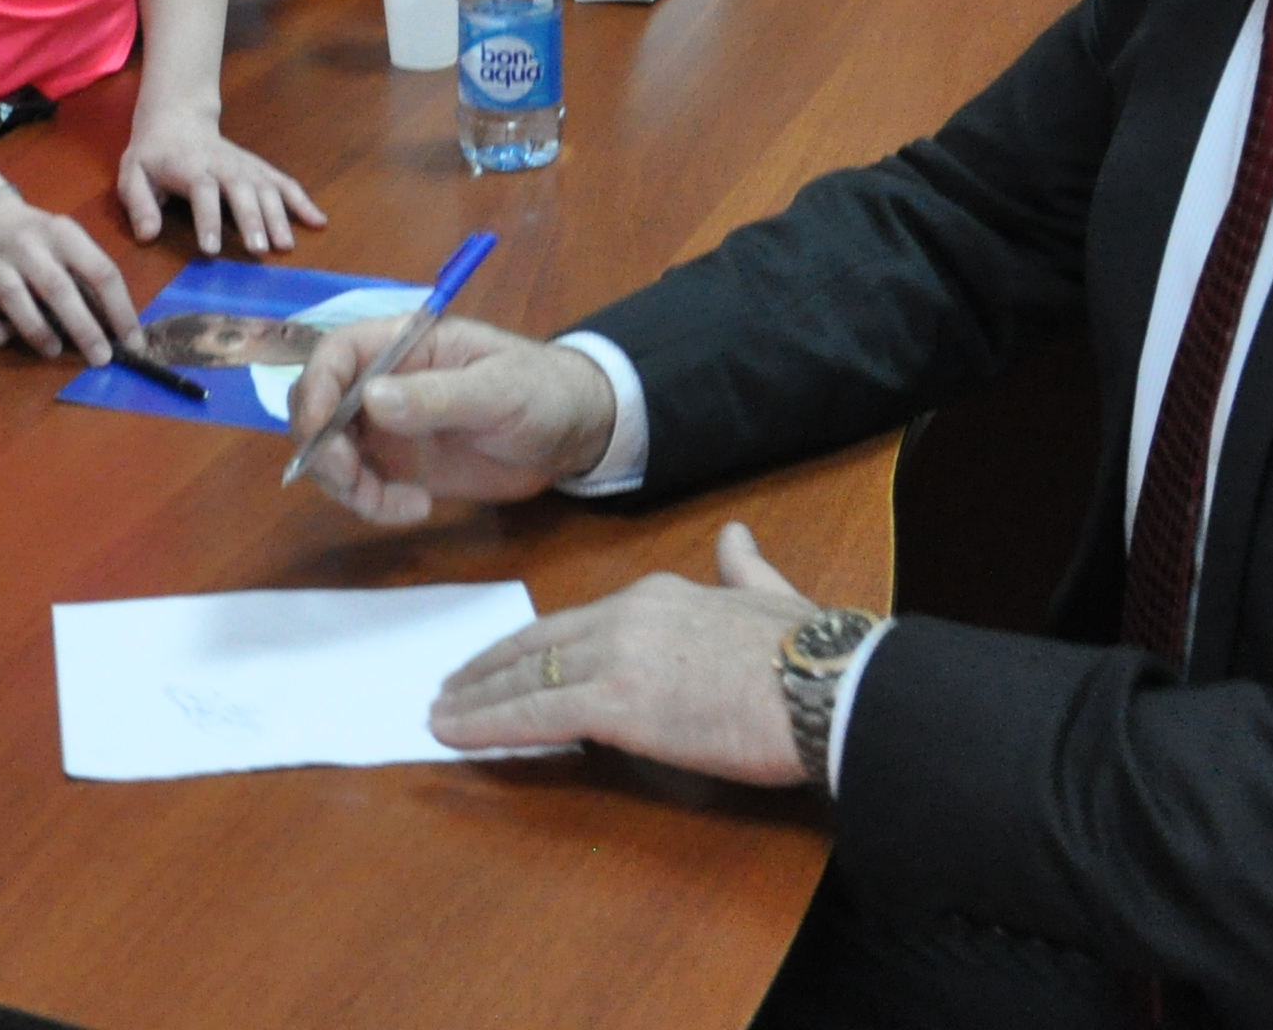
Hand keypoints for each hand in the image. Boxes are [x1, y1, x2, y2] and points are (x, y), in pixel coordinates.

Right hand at [0, 186, 138, 366]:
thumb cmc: (35, 237)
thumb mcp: (66, 239)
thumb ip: (87, 274)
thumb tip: (116, 327)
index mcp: (61, 233)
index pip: (99, 271)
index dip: (120, 309)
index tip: (133, 341)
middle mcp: (26, 246)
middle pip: (58, 288)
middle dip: (84, 328)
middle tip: (102, 359)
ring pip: (15, 300)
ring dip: (39, 332)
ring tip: (55, 350)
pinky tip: (11, 336)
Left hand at [116, 107, 324, 256]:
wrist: (177, 119)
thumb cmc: (153, 155)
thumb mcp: (132, 174)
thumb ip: (138, 204)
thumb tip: (147, 235)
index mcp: (191, 168)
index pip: (202, 193)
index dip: (207, 220)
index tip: (211, 249)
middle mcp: (224, 166)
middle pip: (241, 190)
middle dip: (252, 219)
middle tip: (259, 250)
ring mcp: (246, 167)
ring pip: (267, 188)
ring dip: (279, 216)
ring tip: (285, 246)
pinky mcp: (260, 169)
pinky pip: (285, 183)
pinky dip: (304, 201)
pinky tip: (319, 222)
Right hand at [282, 313, 615, 525]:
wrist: (573, 433)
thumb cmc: (542, 392)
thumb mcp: (497, 391)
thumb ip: (437, 396)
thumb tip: (372, 399)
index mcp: (402, 343)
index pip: (334, 353)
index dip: (314, 389)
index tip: (320, 434)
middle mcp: (382, 381)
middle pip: (316, 405)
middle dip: (321, 447)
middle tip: (355, 481)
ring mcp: (386, 425)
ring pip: (329, 451)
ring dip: (344, 484)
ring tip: (397, 505)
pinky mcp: (398, 464)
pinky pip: (359, 484)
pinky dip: (371, 503)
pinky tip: (415, 509)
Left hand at [427, 524, 822, 787]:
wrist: (832, 686)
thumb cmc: (812, 654)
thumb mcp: (772, 597)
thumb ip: (746, 569)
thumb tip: (737, 538)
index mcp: (660, 592)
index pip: (575, 619)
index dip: (530, 642)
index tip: (500, 659)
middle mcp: (628, 614)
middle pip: (536, 641)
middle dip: (487, 667)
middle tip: (448, 686)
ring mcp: (618, 657)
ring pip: (524, 676)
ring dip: (475, 698)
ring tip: (440, 713)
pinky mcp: (617, 704)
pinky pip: (534, 714)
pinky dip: (486, 723)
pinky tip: (453, 734)